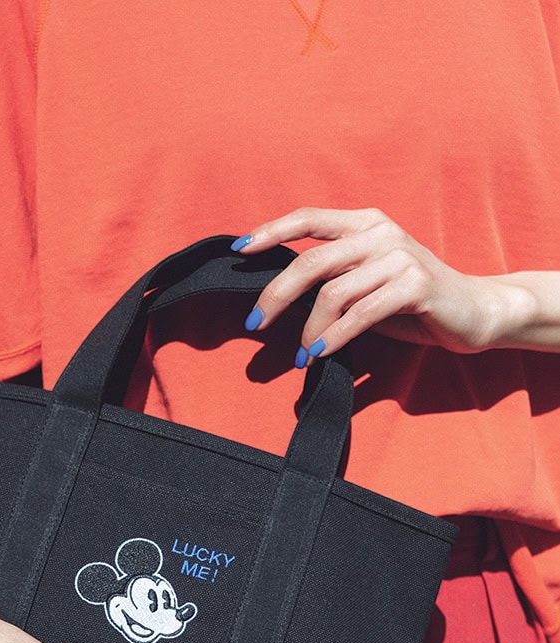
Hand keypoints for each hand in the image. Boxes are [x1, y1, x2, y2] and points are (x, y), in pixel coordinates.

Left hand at [234, 207, 532, 361]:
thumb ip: (331, 280)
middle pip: (312, 260)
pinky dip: (336, 336)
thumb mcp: (365, 283)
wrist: (473, 312)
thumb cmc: (410, 301)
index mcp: (364, 223)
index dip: (271, 232)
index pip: (308, 218)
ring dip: (309, 329)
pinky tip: (319, 353)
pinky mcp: (415, 286)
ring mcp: (399, 257)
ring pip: (334, 292)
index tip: (239, 250)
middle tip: (255, 324)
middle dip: (276, 294)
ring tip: (300, 354)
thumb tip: (278, 299)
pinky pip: (362, 313)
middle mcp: (380, 232)